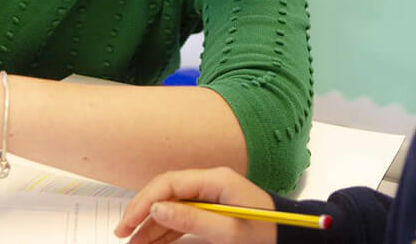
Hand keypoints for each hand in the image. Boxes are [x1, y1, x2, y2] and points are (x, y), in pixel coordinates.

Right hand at [115, 167, 276, 243]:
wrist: (293, 235)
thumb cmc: (267, 232)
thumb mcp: (228, 231)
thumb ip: (191, 220)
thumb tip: (156, 209)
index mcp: (215, 179)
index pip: (169, 184)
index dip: (144, 201)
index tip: (128, 223)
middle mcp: (209, 183)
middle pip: (165, 193)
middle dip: (142, 212)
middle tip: (122, 233)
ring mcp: (210, 195)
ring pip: (171, 206)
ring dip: (151, 224)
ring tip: (132, 243)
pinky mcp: (211, 209)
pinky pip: (182, 216)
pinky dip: (165, 230)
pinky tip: (151, 241)